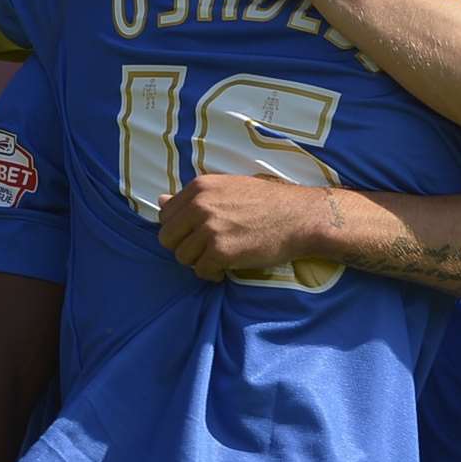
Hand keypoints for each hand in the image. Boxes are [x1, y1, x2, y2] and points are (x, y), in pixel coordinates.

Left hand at [158, 174, 321, 280]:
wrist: (300, 217)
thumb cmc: (269, 202)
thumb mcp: (229, 189)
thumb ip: (194, 197)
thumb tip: (160, 202)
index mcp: (200, 187)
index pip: (165, 214)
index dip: (180, 228)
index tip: (197, 233)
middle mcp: (200, 205)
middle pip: (167, 237)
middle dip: (184, 247)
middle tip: (207, 249)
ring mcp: (209, 228)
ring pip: (182, 256)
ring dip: (199, 261)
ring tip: (220, 257)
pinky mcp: (220, 251)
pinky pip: (200, 271)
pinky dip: (211, 274)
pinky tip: (226, 267)